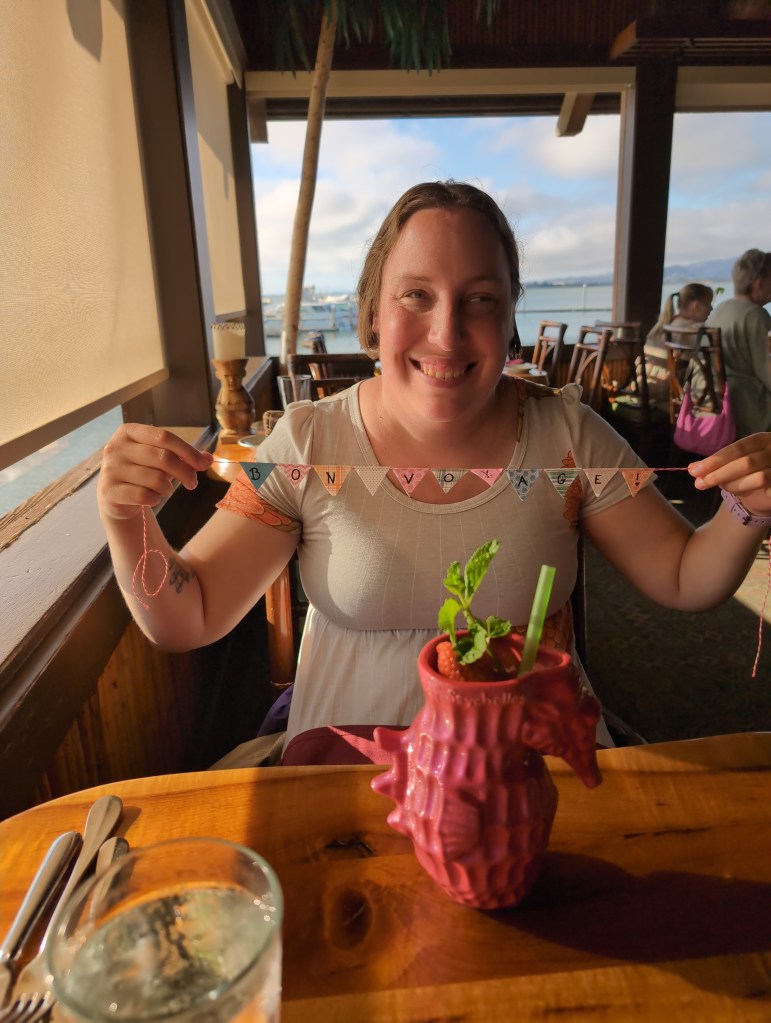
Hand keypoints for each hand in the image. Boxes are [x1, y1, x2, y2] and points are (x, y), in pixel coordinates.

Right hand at [98, 424, 213, 521]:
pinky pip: (144, 495)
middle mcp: (115, 447)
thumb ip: (185, 456)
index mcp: (129, 431)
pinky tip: (153, 498)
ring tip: (165, 489)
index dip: (188, 451)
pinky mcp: (109, 490)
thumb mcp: (162, 459)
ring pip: (155, 479)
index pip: (165, 437)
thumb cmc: (143, 471)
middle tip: (193, 483)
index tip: (204, 464)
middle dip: (185, 472)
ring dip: (168, 488)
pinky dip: (155, 499)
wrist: (116, 496)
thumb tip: (209, 459)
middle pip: (163, 457)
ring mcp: (110, 469)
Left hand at [688, 433, 770, 515]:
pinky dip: (754, 494)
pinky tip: (743, 496)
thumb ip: (716, 465)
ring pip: (758, 478)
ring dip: (734, 486)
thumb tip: (693, 468)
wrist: (768, 490)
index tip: (694, 471)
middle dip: (720, 474)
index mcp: (762, 440)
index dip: (715, 460)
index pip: (737, 448)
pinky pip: (768, 490)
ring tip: (722, 489)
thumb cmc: (749, 472)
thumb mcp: (733, 464)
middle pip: (746, 462)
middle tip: (700, 484)